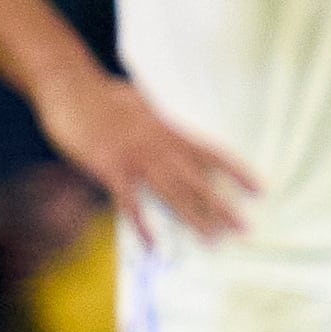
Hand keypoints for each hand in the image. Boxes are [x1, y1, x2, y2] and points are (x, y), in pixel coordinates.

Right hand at [32, 69, 256, 242]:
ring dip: (194, 219)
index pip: (212, 153)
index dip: (237, 172)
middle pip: (198, 180)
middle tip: (245, 229)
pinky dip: (143, 226)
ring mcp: (136, 157)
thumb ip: (159, 123)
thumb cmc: (103, 94)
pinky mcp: (110, 168)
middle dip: (222, 206)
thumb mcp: (142, 104)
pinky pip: (131, 203)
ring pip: (173, 194)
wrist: (71, 85)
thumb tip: (172, 131)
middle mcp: (160, 144)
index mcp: (169, 128)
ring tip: (213, 240)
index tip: (260, 190)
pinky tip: (155, 246)